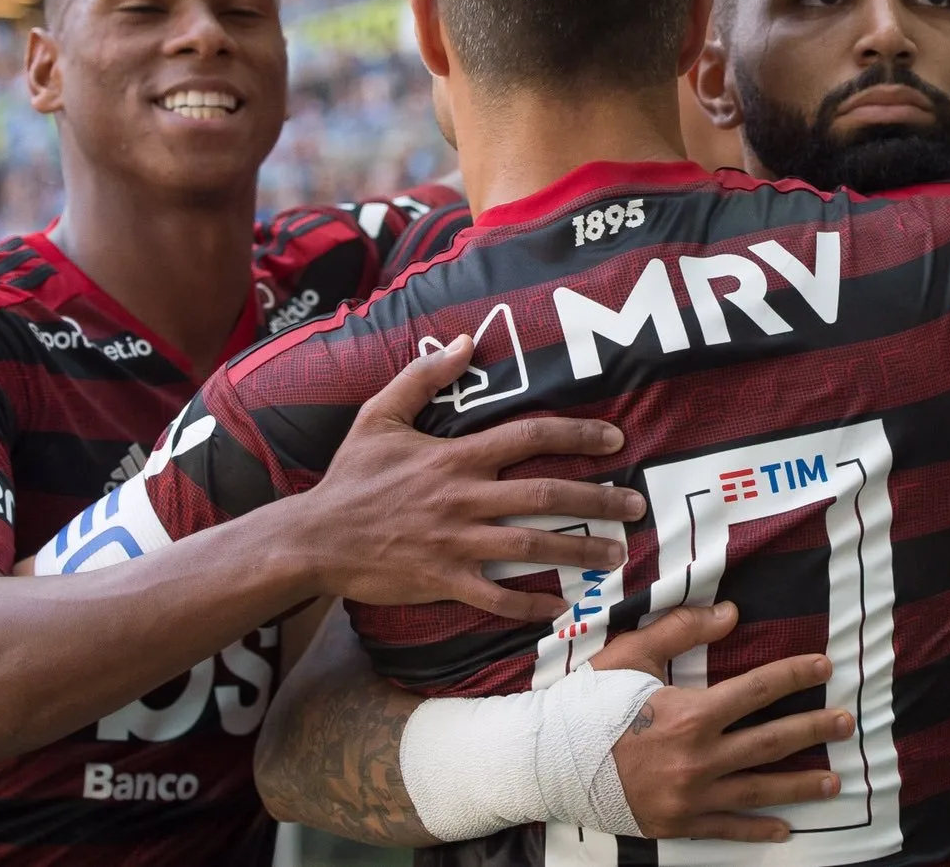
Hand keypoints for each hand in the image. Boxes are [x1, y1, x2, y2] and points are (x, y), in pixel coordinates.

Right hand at [304, 337, 645, 620]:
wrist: (313, 538)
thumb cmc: (350, 477)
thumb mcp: (380, 414)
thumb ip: (423, 375)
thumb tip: (467, 341)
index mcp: (456, 457)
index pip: (529, 436)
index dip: (577, 434)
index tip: (615, 439)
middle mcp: (464, 498)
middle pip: (547, 495)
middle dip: (599, 500)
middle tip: (636, 506)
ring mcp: (456, 543)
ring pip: (532, 547)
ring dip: (579, 552)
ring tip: (616, 556)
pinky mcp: (444, 581)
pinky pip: (496, 597)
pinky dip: (530, 605)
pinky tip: (560, 609)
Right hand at [594, 602, 846, 842]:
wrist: (547, 763)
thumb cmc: (589, 704)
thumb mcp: (632, 654)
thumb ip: (682, 629)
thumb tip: (731, 612)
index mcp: (691, 713)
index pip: (759, 688)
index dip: (795, 675)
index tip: (824, 667)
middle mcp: (699, 758)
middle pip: (771, 741)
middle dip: (813, 730)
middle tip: (846, 722)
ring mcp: (691, 796)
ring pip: (759, 790)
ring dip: (801, 784)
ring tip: (835, 782)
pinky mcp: (678, 823)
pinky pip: (727, 830)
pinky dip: (757, 830)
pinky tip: (785, 829)